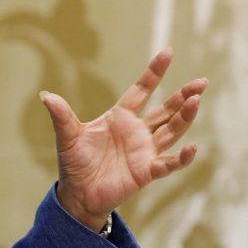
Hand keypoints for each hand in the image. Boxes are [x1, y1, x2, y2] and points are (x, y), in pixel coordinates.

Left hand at [41, 48, 205, 231]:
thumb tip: (46, 95)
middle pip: (165, 110)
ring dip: (184, 117)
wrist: (78, 194)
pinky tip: (191, 147)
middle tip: (200, 82)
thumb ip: (61, 116)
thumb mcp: (67, 136)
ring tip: (196, 100)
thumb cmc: (75, 163)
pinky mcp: (146, 171)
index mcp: (120, 117)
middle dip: (183, 95)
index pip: (142, 90)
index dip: (154, 72)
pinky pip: (168, 163)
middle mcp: (137, 132)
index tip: (168, 52)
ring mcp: (144, 151)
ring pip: (171, 131)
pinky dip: (181, 157)